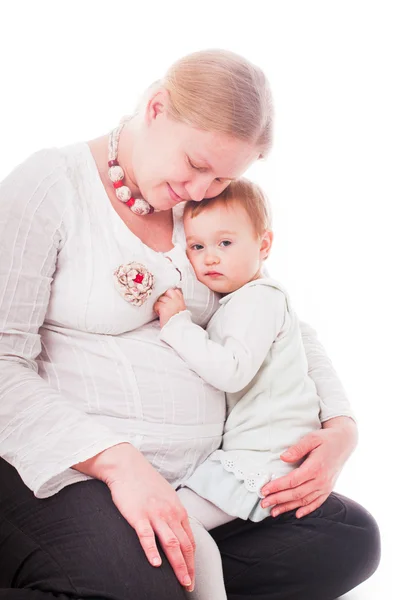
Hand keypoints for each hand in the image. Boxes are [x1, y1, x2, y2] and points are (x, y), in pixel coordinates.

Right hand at [73, 443, 194, 590]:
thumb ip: (173, 513)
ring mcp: (154, 514)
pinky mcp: (138, 515)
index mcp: (177, 510)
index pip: (189, 540)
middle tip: (189, 585)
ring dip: (177, 565)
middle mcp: (170, 513)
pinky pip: (147, 536)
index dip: (192, 560)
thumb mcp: (166, 496)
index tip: (192, 575)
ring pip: (170, 543)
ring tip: (180, 581)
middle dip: (189, 568)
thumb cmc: (146, 482)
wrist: (127, 467)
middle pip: (184, 545)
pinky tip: (156, 564)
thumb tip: (178, 530)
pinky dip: (152, 551)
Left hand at [154, 288, 185, 327]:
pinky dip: (156, 309)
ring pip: (161, 298)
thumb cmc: (179, 322)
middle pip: (167, 292)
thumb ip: (177, 304)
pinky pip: (157, 304)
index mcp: (181, 302)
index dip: (171, 294)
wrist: (177, 329)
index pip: (176, 291)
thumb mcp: (182, 311)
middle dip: (164, 297)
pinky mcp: (164, 308)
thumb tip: (172, 301)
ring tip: (161, 310)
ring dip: (160, 304)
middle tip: (163, 304)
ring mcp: (170, 304)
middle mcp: (176, 301)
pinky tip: (159, 313)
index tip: (168, 298)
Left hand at [260, 417, 357, 517]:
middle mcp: (321, 480)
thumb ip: (297, 448)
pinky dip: (307, 510)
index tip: (264, 490)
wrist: (344, 442)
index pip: (292, 481)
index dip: (277, 487)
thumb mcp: (311, 438)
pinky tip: (297, 514)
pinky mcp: (328, 489)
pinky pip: (317, 503)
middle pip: (296, 494)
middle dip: (278, 500)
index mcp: (315, 467)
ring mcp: (325, 486)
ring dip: (288, 507)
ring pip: (304, 501)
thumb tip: (283, 457)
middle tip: (263, 503)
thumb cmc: (326, 439)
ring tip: (274, 512)